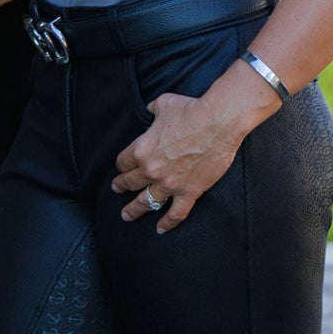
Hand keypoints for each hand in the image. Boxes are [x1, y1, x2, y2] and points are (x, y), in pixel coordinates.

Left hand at [111, 93, 245, 233]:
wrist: (216, 123)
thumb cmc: (189, 110)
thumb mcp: (162, 104)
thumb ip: (152, 111)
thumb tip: (150, 111)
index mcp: (142, 148)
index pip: (123, 161)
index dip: (121, 165)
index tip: (121, 168)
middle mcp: (152, 169)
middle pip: (130, 183)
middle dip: (121, 187)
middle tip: (116, 191)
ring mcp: (170, 184)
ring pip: (147, 202)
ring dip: (135, 210)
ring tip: (127, 215)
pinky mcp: (189, 192)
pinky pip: (175, 214)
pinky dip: (167, 223)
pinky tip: (160, 229)